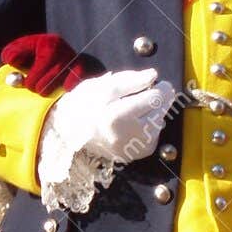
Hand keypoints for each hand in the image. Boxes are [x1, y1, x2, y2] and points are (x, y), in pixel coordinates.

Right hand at [43, 69, 175, 165]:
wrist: (70, 134)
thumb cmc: (85, 106)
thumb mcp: (102, 86)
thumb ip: (129, 80)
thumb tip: (153, 75)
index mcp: (115, 117)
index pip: (154, 98)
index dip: (161, 87)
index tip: (160, 81)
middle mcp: (126, 137)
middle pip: (160, 111)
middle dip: (158, 100)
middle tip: (150, 93)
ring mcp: (132, 149)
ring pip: (159, 124)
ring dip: (154, 113)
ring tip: (138, 108)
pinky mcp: (135, 155)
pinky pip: (153, 136)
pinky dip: (150, 127)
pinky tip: (135, 123)